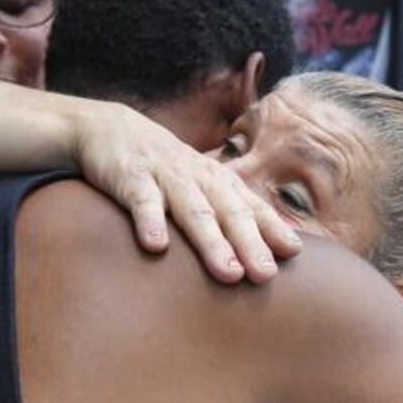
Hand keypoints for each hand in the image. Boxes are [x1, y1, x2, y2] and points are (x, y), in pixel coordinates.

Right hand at [72, 106, 301, 283]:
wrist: (109, 128)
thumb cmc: (165, 168)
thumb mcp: (199, 184)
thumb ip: (228, 211)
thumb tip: (271, 245)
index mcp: (217, 182)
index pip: (251, 206)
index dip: (272, 228)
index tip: (293, 253)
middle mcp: (198, 178)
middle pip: (229, 212)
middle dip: (250, 243)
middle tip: (265, 275)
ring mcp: (165, 177)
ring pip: (193, 210)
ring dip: (212, 241)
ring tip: (228, 272)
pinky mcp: (130, 177)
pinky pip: (142, 200)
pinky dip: (149, 221)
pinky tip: (156, 246)